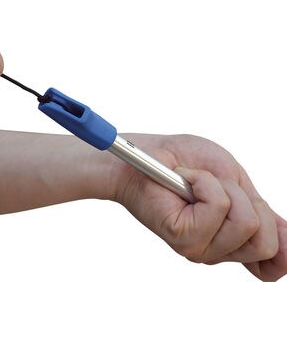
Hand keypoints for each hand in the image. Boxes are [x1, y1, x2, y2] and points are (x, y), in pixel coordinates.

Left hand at [109, 134, 286, 280]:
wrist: (147, 154)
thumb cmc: (185, 162)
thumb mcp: (236, 183)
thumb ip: (263, 215)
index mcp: (233, 238)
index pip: (273, 265)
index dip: (285, 248)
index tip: (271, 221)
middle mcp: (218, 249)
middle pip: (266, 242)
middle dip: (250, 201)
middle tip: (218, 185)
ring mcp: (200, 247)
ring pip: (246, 223)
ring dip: (224, 187)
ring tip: (196, 182)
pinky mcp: (183, 237)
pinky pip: (218, 206)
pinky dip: (205, 183)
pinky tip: (184, 182)